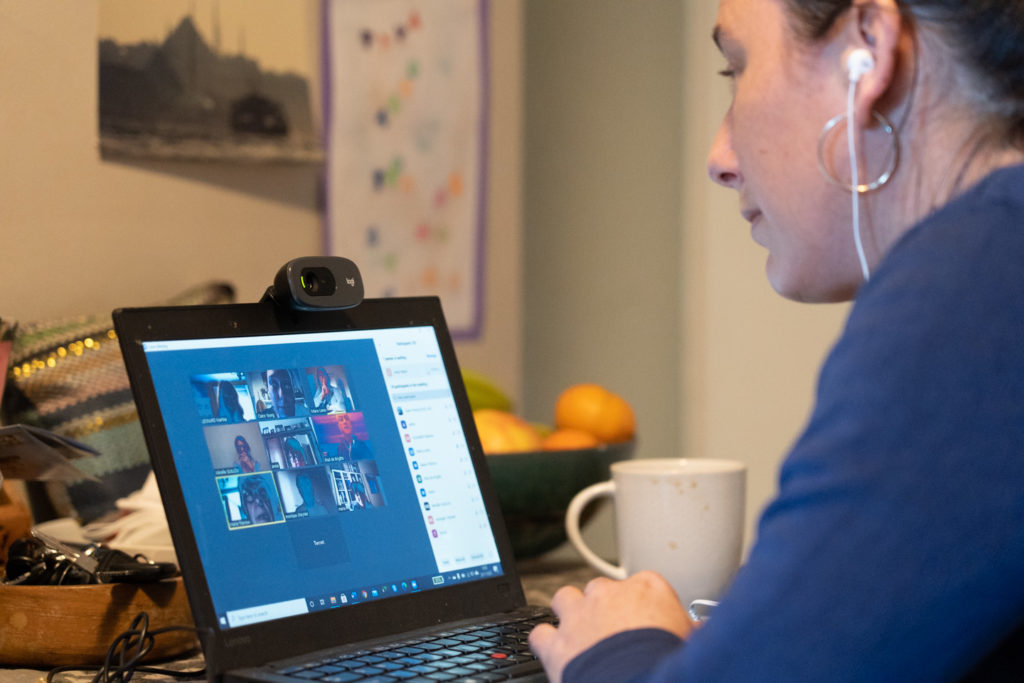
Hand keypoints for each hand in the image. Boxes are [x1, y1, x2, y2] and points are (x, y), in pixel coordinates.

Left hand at [529, 571, 693, 682]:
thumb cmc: (668, 664)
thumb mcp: (691, 642)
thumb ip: (691, 630)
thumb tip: (699, 631)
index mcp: (647, 589)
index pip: (645, 585)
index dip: (644, 605)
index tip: (648, 620)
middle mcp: (609, 595)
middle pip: (602, 589)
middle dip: (605, 607)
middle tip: (614, 631)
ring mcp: (579, 616)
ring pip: (565, 598)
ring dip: (570, 613)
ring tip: (580, 633)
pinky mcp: (556, 643)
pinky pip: (540, 634)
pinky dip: (545, 642)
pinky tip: (553, 651)